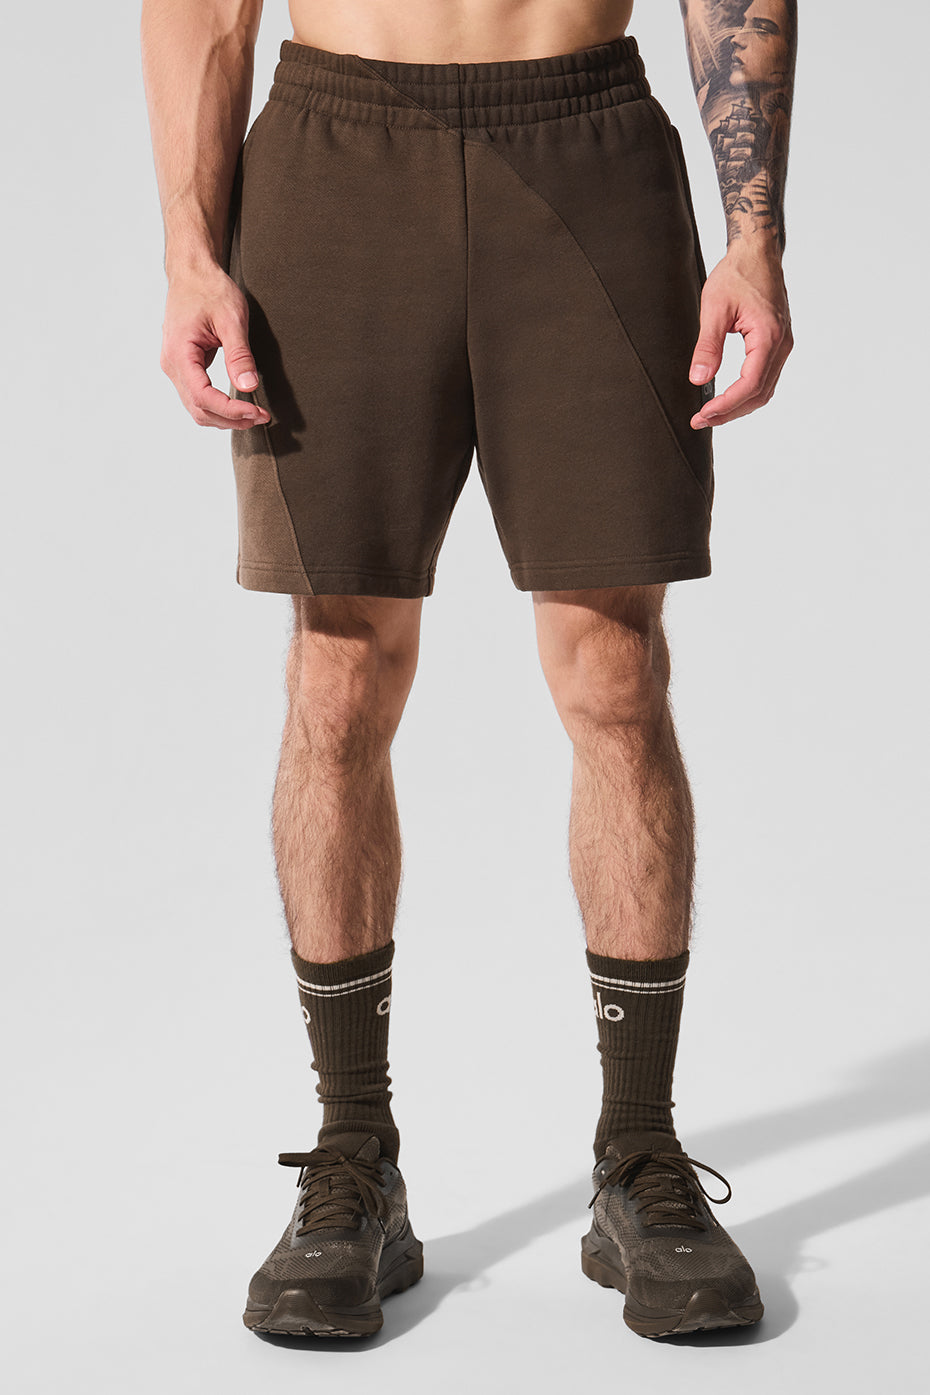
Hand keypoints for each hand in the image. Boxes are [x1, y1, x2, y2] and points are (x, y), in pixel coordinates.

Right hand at [160, 265, 271, 429]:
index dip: (231, 410)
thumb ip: (239, 354)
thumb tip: (248, 386)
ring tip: (253, 414)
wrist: (192, 273)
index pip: (202, 397)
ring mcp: (174, 367)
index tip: (257, 411)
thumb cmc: (210, 289)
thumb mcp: (231, 319)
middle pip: (199, 409)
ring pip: (196, 408)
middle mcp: (171, 364)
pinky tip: (238, 404)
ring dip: (225, 417)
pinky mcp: (182, 366)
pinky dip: (218, 406)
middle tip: (262, 416)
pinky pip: (197, 396)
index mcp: (179, 353)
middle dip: (231, 419)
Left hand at [688, 246, 792, 428]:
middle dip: (730, 412)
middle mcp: (782, 344)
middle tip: (701, 420)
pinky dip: (746, 392)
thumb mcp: (714, 308)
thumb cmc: (737, 273)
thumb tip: (699, 380)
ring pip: (764, 389)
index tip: (703, 414)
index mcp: (769, 335)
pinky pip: (765, 377)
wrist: (757, 252)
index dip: (726, 405)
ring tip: (711, 413)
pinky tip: (726, 396)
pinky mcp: (778, 343)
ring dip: (738, 405)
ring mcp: (783, 344)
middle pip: (759, 394)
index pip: (750, 384)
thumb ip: (707, 346)